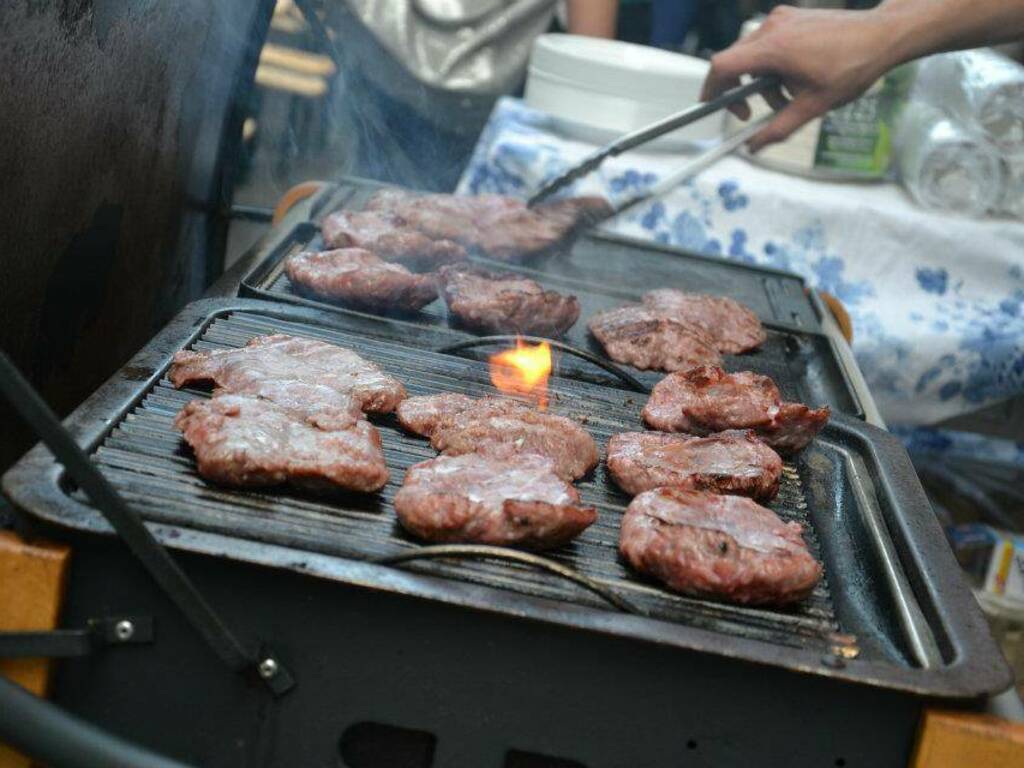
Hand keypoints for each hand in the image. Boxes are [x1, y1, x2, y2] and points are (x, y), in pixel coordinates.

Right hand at [701, 6, 896, 150]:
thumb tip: (754, 147)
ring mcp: (782, 19)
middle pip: (735, 62)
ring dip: (762, 80)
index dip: (711, 88)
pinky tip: (796, 77)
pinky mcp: (791, 17)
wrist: (884, 35)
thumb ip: (778, 129)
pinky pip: (768, 43)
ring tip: (788, 96)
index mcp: (774, 49)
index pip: (722, 66)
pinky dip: (773, 65)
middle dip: (742, 90)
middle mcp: (772, 28)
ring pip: (753, 55)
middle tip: (756, 112)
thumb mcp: (813, 106)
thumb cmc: (854, 65)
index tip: (713, 107)